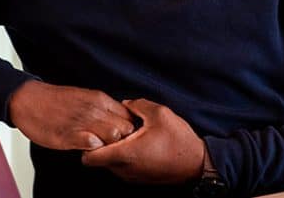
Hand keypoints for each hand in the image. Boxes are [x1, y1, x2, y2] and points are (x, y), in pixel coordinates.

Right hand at [8, 80, 135, 150]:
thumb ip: (103, 109)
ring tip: (101, 150)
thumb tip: (120, 121)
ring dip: (110, 147)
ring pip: (114, 137)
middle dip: (124, 141)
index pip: (129, 116)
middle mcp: (95, 109)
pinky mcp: (70, 135)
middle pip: (126, 129)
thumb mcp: (86, 97)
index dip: (129, 130)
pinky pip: (92, 145)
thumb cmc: (56, 101)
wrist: (29, 99)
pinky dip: (94, 151)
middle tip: (114, 147)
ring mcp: (83, 122)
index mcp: (100, 99)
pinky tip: (86, 150)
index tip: (123, 137)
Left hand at [81, 98, 204, 183]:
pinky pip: (120, 167)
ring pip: (108, 163)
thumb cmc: (179, 141)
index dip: (87, 143)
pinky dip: (122, 155)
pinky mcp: (137, 178)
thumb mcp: (159, 113)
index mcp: (125, 154)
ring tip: (127, 134)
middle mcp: (124, 169)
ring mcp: (130, 176)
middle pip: (97, 160)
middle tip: (111, 128)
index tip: (95, 130)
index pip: (88, 157)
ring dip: (112, 149)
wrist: (196, 164)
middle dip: (100, 143)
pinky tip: (136, 142)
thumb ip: (137, 106)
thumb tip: (124, 105)